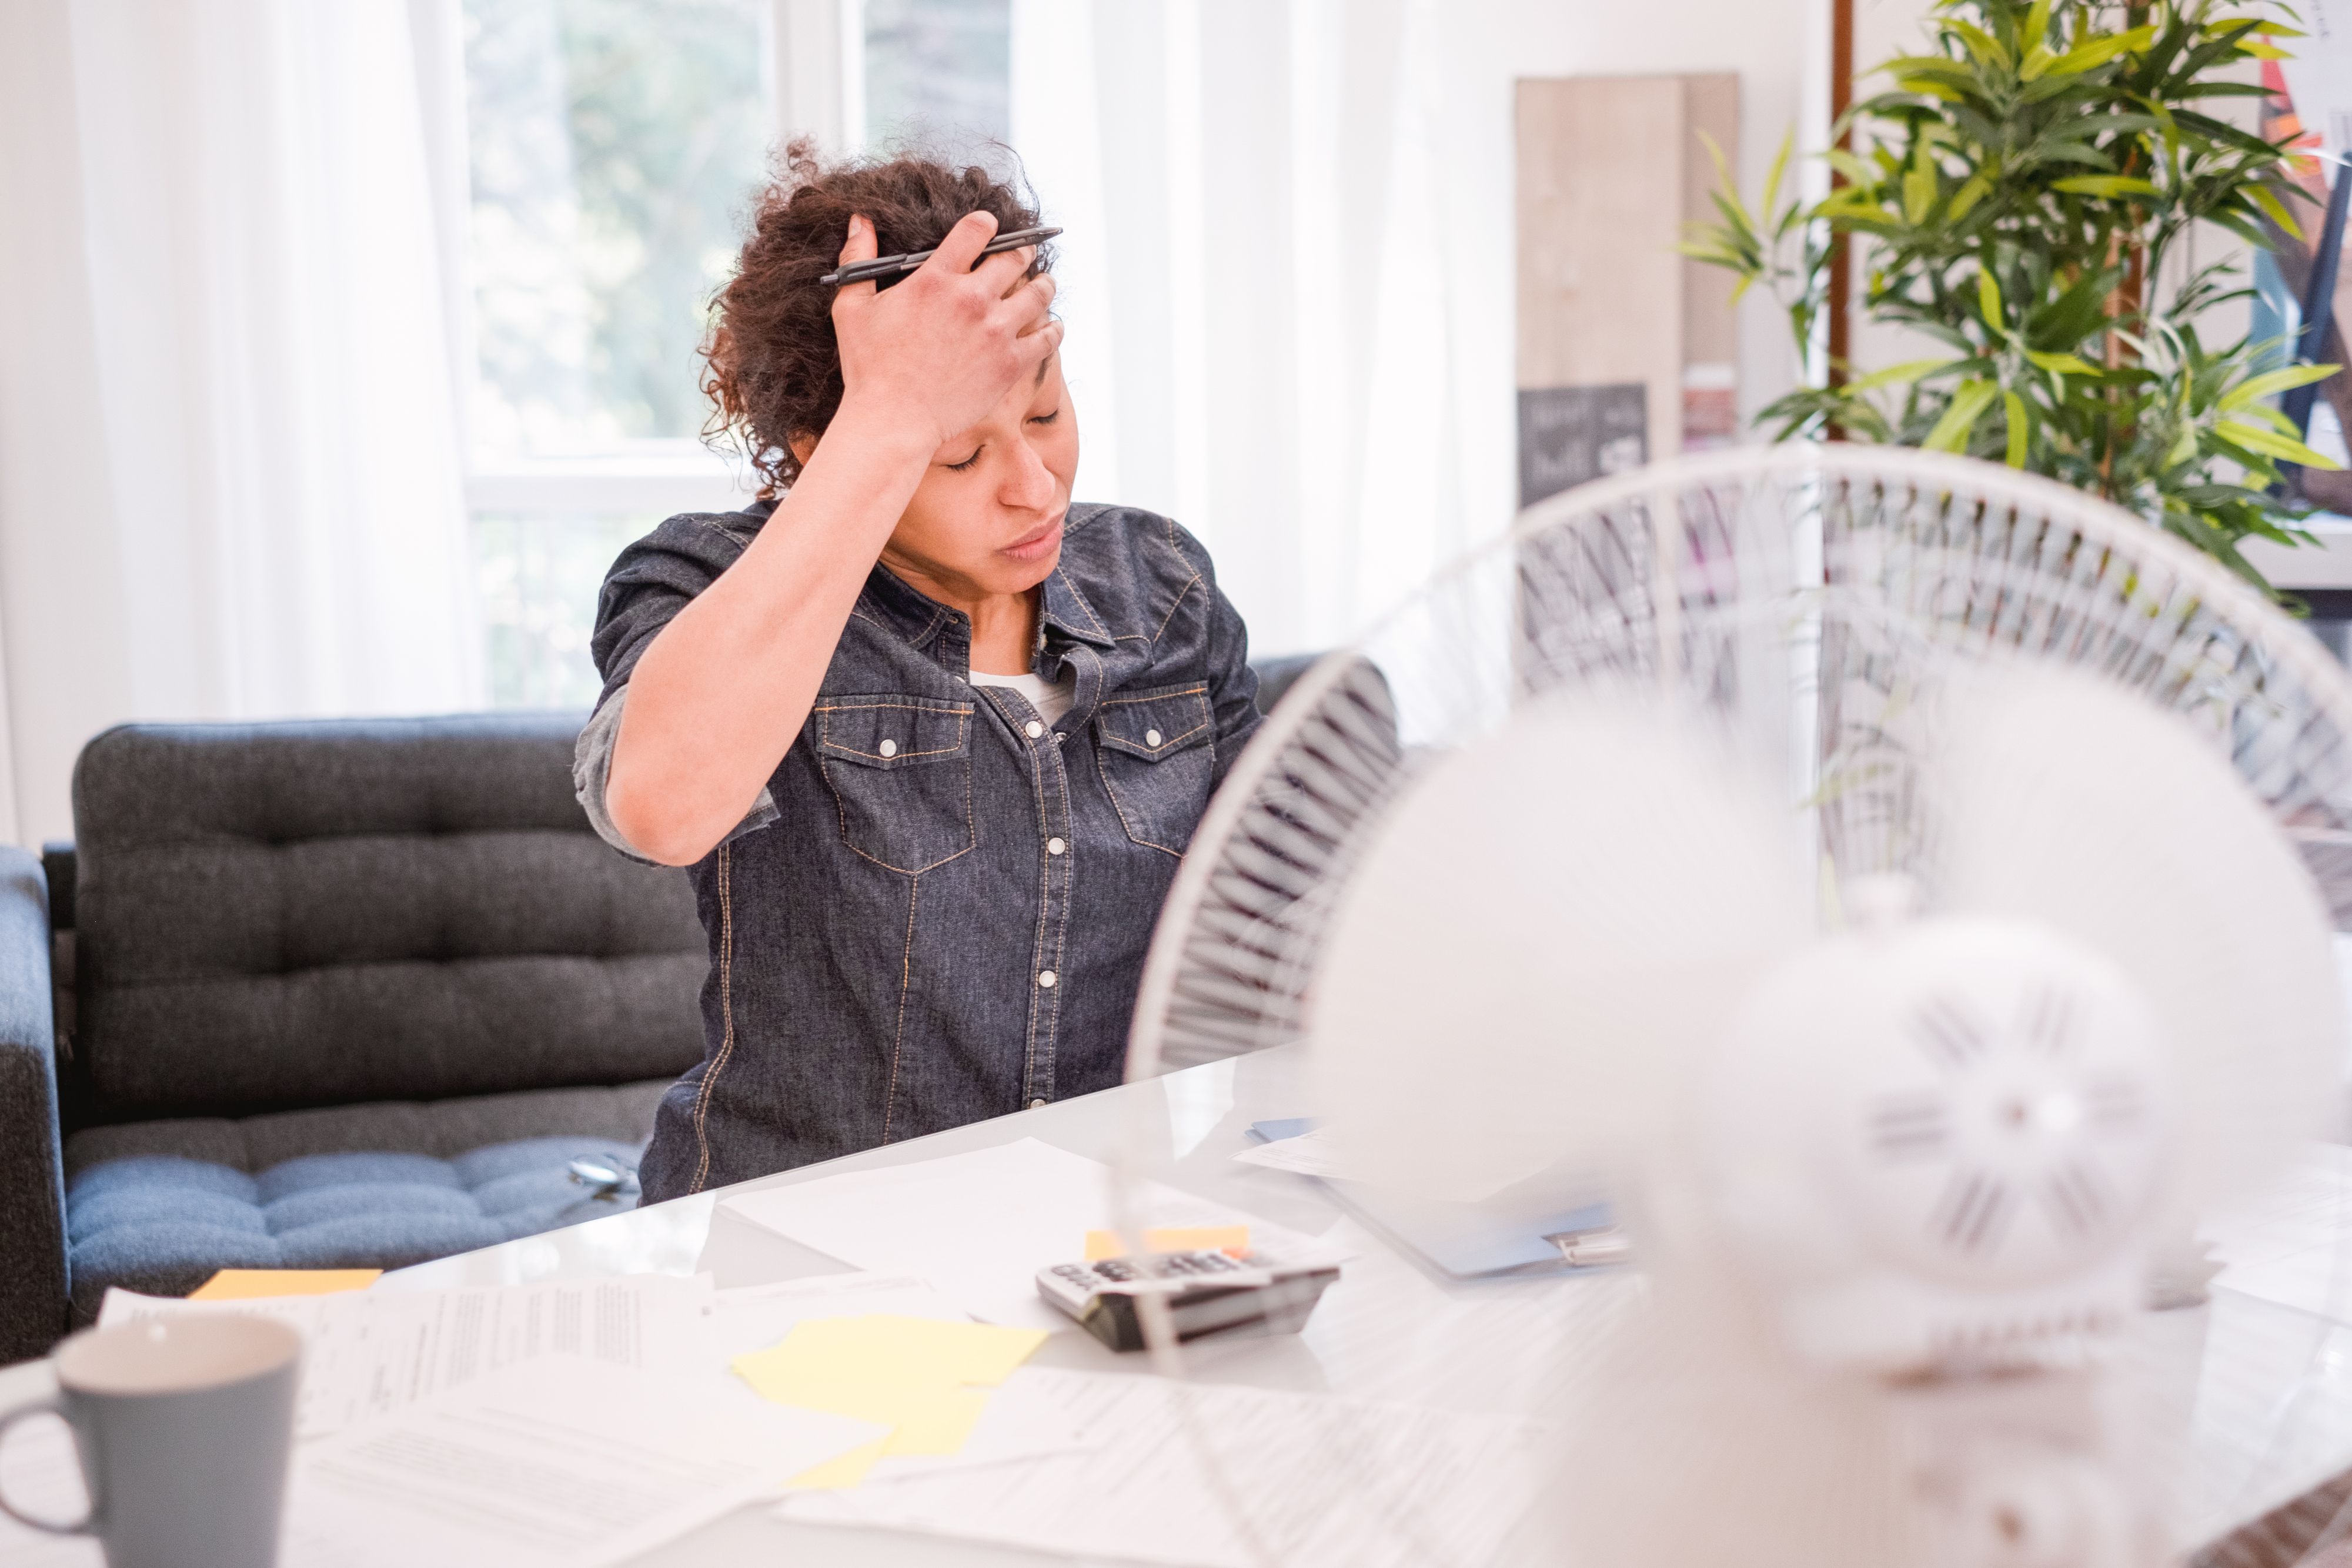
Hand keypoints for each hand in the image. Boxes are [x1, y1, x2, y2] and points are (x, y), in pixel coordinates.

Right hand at [830, 211, 1061, 451]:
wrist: (893, 421)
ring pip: (1038, 292)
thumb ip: (857, 258)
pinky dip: (1054, 328)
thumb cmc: (869, 368)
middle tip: (1023, 255)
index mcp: (935, 278)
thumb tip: (858, 220)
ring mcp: (995, 331)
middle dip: (1020, 252)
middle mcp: (971, 299)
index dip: (987, 224)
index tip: (990, 228)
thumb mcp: (851, 307)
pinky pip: (1047, 338)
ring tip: (1044, 284)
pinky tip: (1053, 326)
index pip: (976, 229)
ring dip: (1044, 284)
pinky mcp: (1010, 363)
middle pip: (1014, 258)